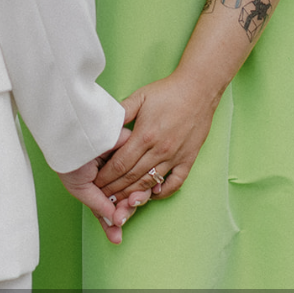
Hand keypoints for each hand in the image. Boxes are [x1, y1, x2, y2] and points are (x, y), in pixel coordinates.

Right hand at [58, 130, 150, 242]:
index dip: (117, 222)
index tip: (117, 236)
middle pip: (129, 198)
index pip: (115, 206)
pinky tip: (134, 193)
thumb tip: (117, 224)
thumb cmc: (70, 162)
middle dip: (127, 212)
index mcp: (102, 185)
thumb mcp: (82, 190)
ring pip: (139, 185)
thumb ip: (100, 206)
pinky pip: (142, 169)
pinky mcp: (131, 147)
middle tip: (121, 220)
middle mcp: (115, 175)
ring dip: (135, 201)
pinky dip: (139, 183)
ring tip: (127, 206)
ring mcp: (124, 162)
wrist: (71, 139)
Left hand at [94, 71, 219, 200]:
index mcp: (145, 135)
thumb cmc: (167, 92)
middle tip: (103, 199)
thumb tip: (104, 123)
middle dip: (115, 190)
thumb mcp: (140, 96)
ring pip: (150, 183)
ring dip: (133, 195)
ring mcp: (175, 157)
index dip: (106, 176)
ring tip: (120, 203)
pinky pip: (175, 183)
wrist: (198, 90)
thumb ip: (122, 112)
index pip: (120, 164)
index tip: (95, 183)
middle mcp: (160, 150)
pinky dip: (163, 192)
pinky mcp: (188, 159)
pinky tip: (152, 195)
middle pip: (132, 178)